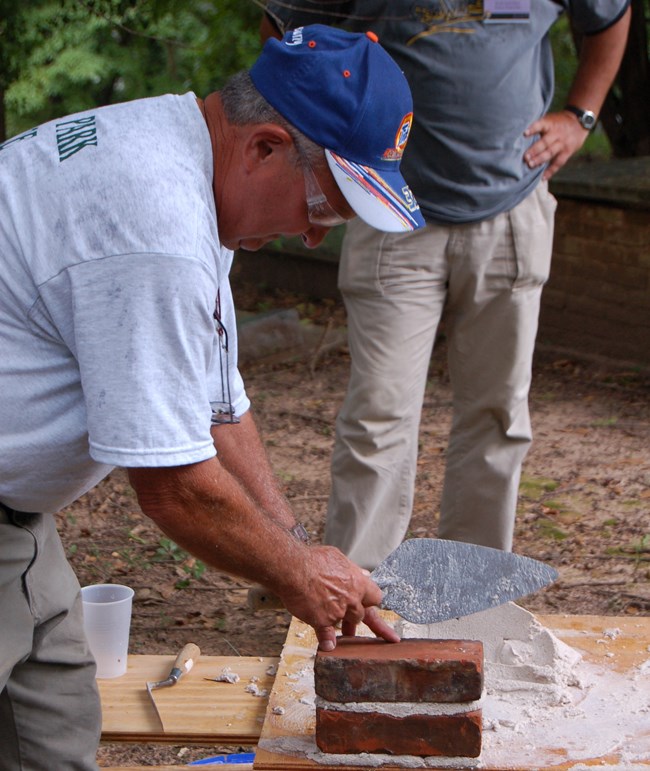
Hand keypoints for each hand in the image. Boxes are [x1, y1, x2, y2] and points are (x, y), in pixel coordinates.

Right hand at [278, 545, 399, 650]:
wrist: (293, 569)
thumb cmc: (312, 560)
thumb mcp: (337, 558)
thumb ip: (352, 569)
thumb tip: (363, 573)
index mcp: (357, 582)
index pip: (375, 597)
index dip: (371, 601)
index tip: (372, 606)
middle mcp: (351, 599)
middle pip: (362, 614)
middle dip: (356, 615)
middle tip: (352, 622)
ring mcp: (337, 612)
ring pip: (346, 623)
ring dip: (343, 625)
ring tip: (343, 631)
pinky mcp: (323, 621)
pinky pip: (327, 636)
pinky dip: (327, 641)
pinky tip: (328, 646)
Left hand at [523, 110, 589, 180]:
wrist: (580, 122)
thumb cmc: (559, 122)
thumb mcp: (551, 119)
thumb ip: (540, 127)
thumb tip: (522, 138)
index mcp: (551, 124)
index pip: (541, 125)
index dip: (533, 128)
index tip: (524, 133)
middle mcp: (557, 133)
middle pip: (545, 142)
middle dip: (534, 150)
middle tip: (525, 157)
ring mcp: (563, 143)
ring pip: (551, 152)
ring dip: (540, 160)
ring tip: (530, 165)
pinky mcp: (568, 151)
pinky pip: (558, 162)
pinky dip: (551, 171)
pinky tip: (543, 177)